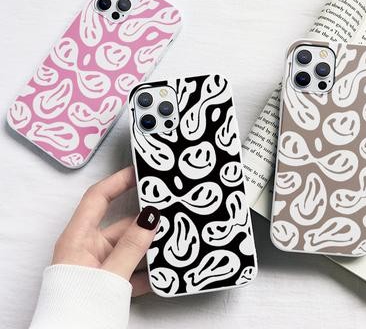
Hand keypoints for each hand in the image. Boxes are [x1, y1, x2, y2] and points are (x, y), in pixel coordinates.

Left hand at [52, 166, 159, 296]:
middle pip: (120, 224)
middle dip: (144, 220)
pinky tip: (164, 272)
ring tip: (173, 239)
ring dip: (149, 247)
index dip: (118, 181)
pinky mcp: (107, 282)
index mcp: (78, 238)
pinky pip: (130, 269)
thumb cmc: (78, 309)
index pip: (98, 198)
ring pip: (129, 248)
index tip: (140, 171)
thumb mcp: (109, 274)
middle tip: (168, 209)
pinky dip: (146, 270)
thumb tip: (151, 216)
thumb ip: (132, 246)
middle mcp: (87, 248)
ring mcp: (98, 266)